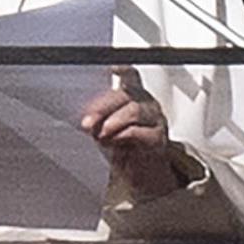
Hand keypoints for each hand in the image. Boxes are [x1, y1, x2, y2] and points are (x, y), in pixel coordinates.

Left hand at [81, 66, 181, 199]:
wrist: (137, 175)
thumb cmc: (120, 146)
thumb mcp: (103, 127)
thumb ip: (97, 119)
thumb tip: (85, 119)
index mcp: (132, 95)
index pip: (130, 75)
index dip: (122, 69)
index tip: (111, 67)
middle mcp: (146, 102)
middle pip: (126, 94)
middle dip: (103, 107)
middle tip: (88, 122)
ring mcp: (155, 119)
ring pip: (134, 110)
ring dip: (112, 122)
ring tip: (101, 134)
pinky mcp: (159, 138)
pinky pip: (140, 131)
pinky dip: (122, 136)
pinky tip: (113, 141)